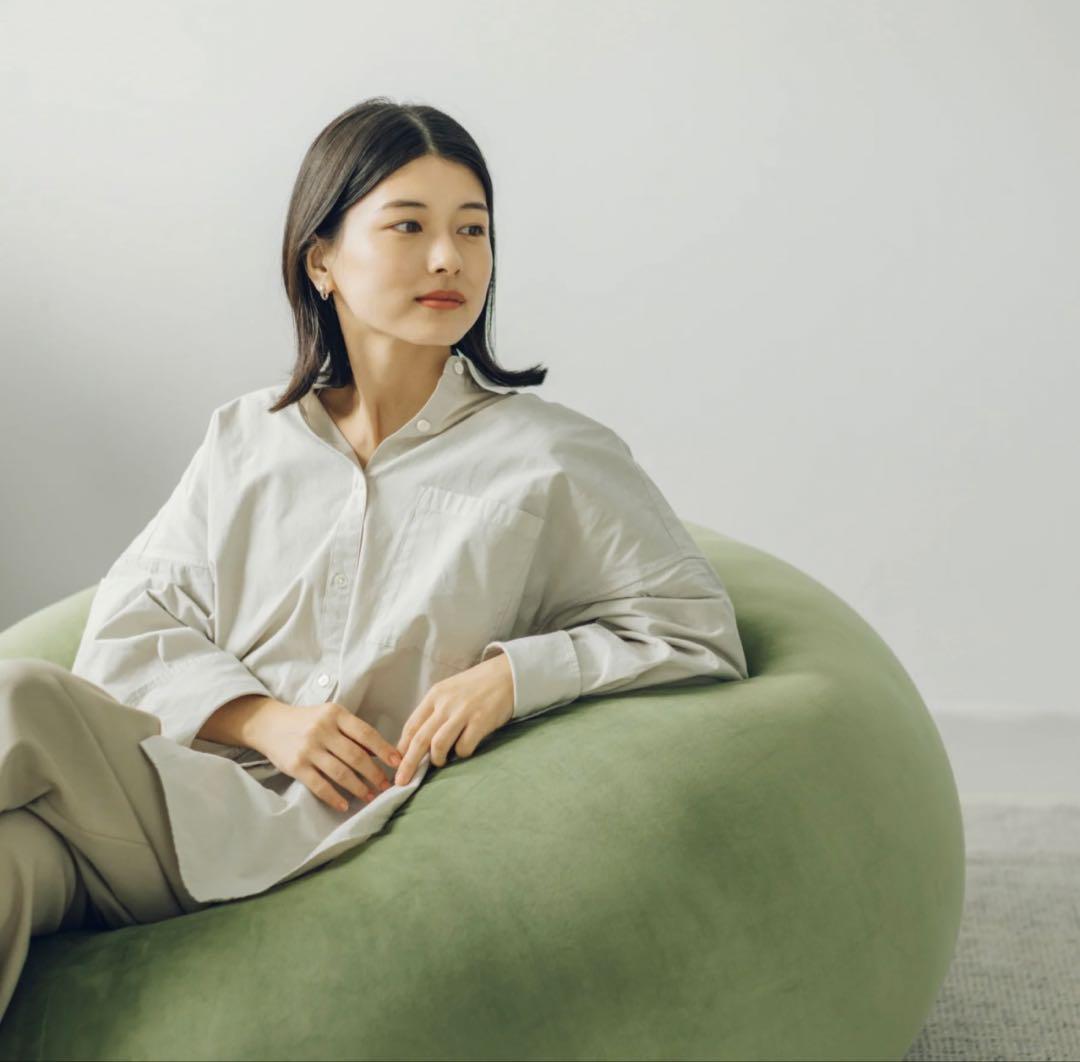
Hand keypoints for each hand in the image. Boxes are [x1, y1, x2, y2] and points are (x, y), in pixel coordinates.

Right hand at [255, 700, 403, 812]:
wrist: (269, 724)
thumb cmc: (307, 721)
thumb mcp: (330, 717)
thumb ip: (352, 732)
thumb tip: (378, 753)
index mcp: (335, 714)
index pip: (365, 733)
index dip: (384, 749)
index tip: (397, 762)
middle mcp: (322, 730)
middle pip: (355, 756)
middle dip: (374, 773)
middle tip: (386, 786)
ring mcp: (308, 748)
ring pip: (340, 772)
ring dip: (358, 788)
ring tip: (370, 796)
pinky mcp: (296, 766)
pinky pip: (319, 785)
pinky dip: (334, 797)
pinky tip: (344, 804)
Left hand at [394, 650, 514, 785]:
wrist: (507, 674)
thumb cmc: (476, 687)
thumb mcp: (450, 692)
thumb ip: (434, 713)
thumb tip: (418, 743)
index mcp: (434, 695)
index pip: (410, 726)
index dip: (401, 749)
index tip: (397, 765)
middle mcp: (445, 703)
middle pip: (419, 739)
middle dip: (408, 764)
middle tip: (402, 782)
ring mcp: (463, 712)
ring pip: (438, 745)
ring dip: (436, 760)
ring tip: (441, 762)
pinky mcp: (481, 721)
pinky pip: (463, 747)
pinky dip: (461, 754)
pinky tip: (465, 750)